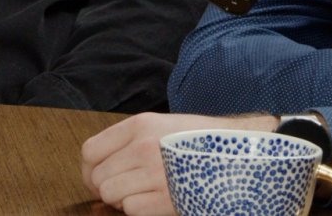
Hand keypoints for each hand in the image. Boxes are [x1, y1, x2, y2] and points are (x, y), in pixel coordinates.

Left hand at [81, 112, 275, 214]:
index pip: (90, 151)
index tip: (99, 176)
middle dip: (107, 187)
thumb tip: (96, 166)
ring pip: (110, 195)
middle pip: (97, 177)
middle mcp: (144, 147)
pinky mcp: (167, 198)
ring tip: (143, 192)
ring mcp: (155, 173)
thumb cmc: (200, 141)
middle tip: (125, 187)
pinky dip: (139, 209)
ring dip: (122, 199)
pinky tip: (156, 199)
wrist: (241, 153)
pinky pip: (131, 209)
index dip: (90, 169)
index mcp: (140, 125)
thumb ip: (129, 141)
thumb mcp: (161, 126)